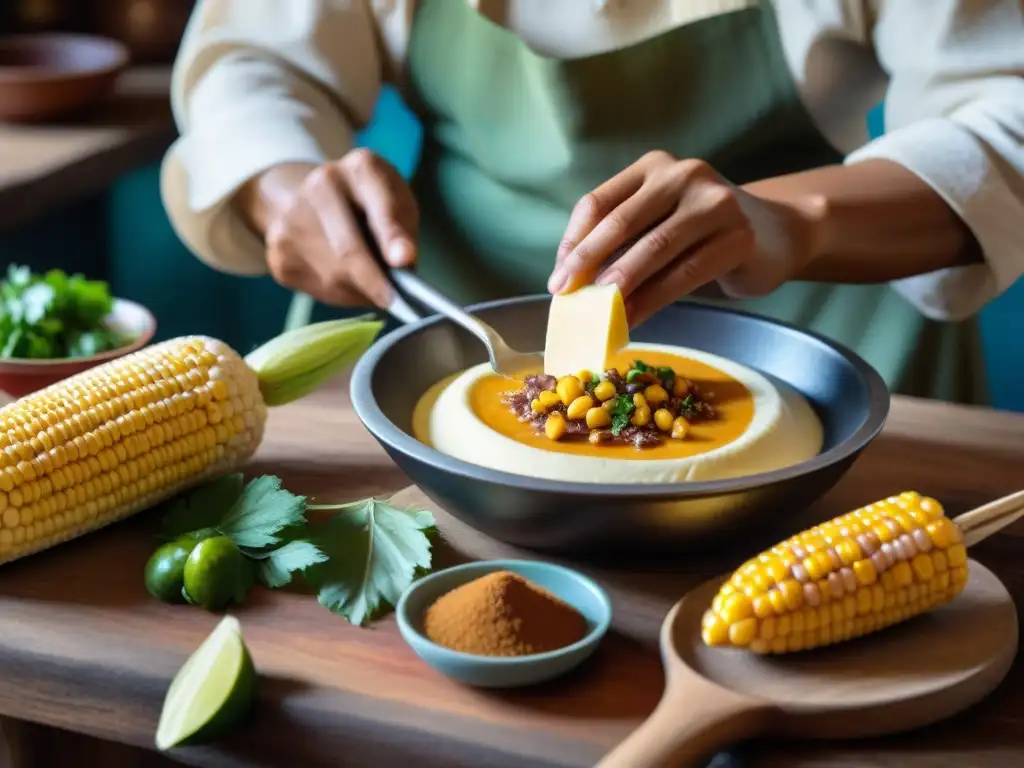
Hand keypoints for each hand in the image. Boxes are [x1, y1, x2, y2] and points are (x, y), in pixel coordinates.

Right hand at [238, 149, 418, 307]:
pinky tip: (345, 282)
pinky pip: (316, 287)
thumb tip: (402, 265)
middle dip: (375, 281)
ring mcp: (292, 218)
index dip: (392, 234)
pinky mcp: (278, 252)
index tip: (404, 260)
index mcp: (361, 168)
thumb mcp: (398, 203)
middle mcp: (320, 185)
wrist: (309, 198)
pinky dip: (339, 294)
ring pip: (332, 275)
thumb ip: (404, 230)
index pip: (379, 204)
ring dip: (359, 292)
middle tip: (394, 302)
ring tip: (373, 288)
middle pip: (348, 247)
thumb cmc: (369, 205)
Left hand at [548, 151, 822, 325]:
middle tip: (566, 295)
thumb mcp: (658, 223)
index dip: (573, 242)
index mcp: (653, 167)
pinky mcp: (738, 235)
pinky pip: (685, 272)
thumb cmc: (702, 234)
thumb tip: (572, 281)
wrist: (775, 234)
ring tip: (598, 312)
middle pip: (622, 222)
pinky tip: (634, 319)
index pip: (599, 202)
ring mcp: (715, 201)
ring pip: (654, 248)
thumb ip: (622, 241)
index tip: (558, 276)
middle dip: (588, 263)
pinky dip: (653, 300)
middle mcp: (683, 174)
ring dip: (620, 284)